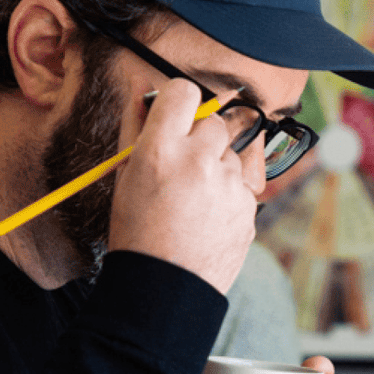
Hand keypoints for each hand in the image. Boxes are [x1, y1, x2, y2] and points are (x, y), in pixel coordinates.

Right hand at [108, 79, 256, 294]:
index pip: (183, 91)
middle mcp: (199, 161)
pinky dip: (228, 195)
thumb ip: (136, 127)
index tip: (176, 115)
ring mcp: (229, 185)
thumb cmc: (137, 230)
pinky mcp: (248, 206)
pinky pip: (242, 185)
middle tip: (182, 167)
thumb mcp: (125, 176)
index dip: (178, 102)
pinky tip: (207, 217)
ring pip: (231, 154)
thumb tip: (143, 87)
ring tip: (193, 200)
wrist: (164, 286)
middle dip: (200, 138)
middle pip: (213, 122)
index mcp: (161, 149)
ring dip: (216, 167)